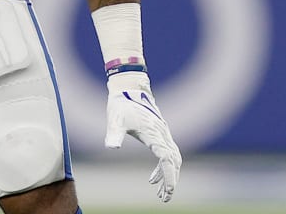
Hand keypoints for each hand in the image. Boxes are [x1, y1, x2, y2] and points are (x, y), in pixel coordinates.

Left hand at [104, 71, 181, 202]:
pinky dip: (163, 168)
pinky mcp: (160, 133)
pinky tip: (152, 178)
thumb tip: (111, 146)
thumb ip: (114, 133)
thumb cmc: (121, 104)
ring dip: (168, 175)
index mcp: (154, 133)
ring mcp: (163, 133)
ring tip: (160, 193)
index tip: (167, 191)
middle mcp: (162, 134)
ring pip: (172, 158)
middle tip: (164, 197)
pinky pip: (167, 153)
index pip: (167, 159)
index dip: (169, 176)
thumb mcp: (115, 119)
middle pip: (174, 161)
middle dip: (171, 180)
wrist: (128, 87)